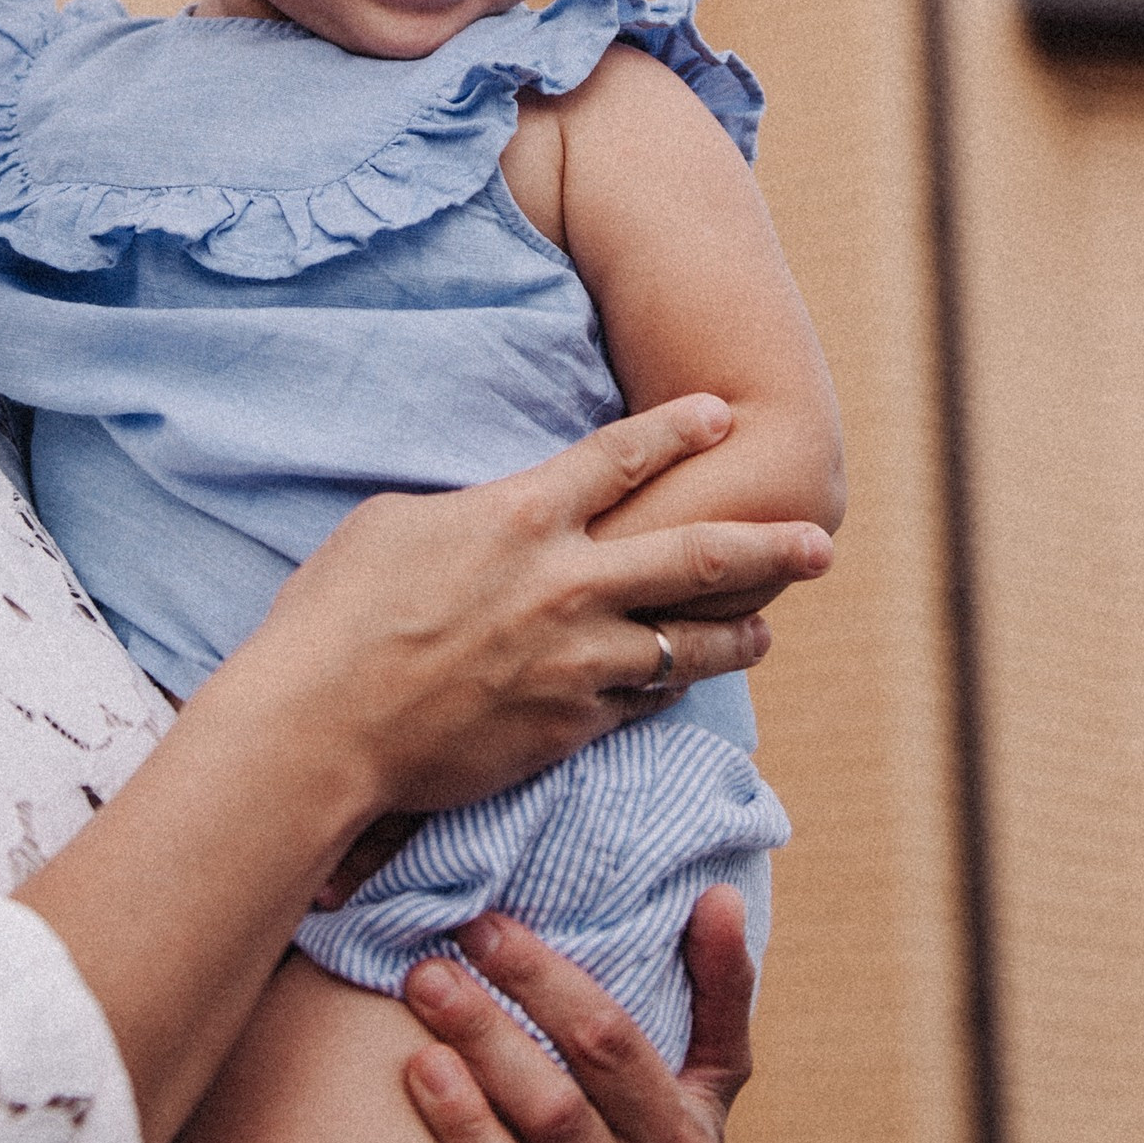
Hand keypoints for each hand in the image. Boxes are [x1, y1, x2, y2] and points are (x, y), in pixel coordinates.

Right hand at [255, 394, 831, 817]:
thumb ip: (470, 516)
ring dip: (736, 634)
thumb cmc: (337, 613)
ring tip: (768, 629)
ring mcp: (575, 661)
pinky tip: (683, 686)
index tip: (725, 414)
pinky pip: (639, 702)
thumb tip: (496, 520)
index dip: (679, 431)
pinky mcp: (567, 728)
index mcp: (523, 515)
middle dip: (767, 543)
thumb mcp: (396, 524)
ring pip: (686, 644)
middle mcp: (566, 583)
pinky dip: (668, 689)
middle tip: (820, 539)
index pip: (621, 458)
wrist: (324, 724)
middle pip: (694, 554)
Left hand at [395, 891, 754, 1142]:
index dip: (545, 980)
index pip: (610, 1047)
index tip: (480, 926)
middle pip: (560, 1117)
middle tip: (424, 975)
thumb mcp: (705, 1078)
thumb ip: (717, 989)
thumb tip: (721, 896)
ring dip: (471, 1138)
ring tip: (415, 1064)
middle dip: (490, 1038)